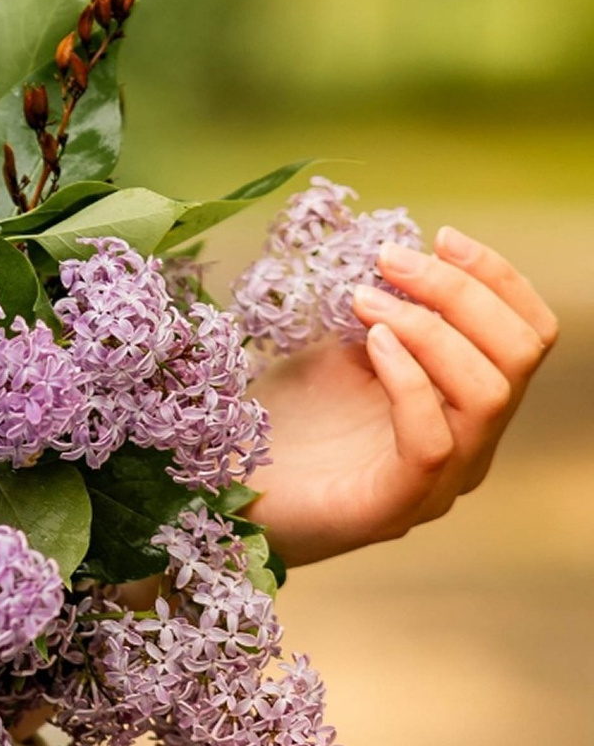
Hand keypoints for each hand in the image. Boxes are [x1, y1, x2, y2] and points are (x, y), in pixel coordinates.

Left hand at [247, 227, 558, 569]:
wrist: (219, 485)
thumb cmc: (282, 419)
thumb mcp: (342, 347)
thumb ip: (385, 311)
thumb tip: (402, 255)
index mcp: (464, 406)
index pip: (527, 337)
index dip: (498, 280)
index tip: (442, 236)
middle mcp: (468, 447)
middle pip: (517, 357)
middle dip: (462, 293)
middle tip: (391, 259)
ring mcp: (436, 484)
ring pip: (488, 395)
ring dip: (430, 328)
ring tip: (365, 298)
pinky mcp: (392, 509)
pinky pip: (433, 443)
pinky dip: (409, 380)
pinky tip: (370, 343)